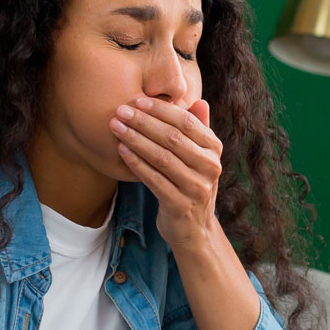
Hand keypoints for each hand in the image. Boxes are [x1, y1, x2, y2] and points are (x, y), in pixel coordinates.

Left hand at [109, 97, 222, 252]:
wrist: (193, 229)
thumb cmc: (190, 184)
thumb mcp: (199, 157)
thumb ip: (198, 130)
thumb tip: (199, 101)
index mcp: (214, 149)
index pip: (187, 122)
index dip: (161, 110)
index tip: (137, 101)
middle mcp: (210, 167)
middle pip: (173, 138)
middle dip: (144, 122)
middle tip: (120, 111)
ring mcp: (196, 188)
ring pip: (161, 157)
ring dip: (136, 140)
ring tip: (116, 128)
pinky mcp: (180, 205)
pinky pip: (154, 180)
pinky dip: (136, 163)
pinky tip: (122, 151)